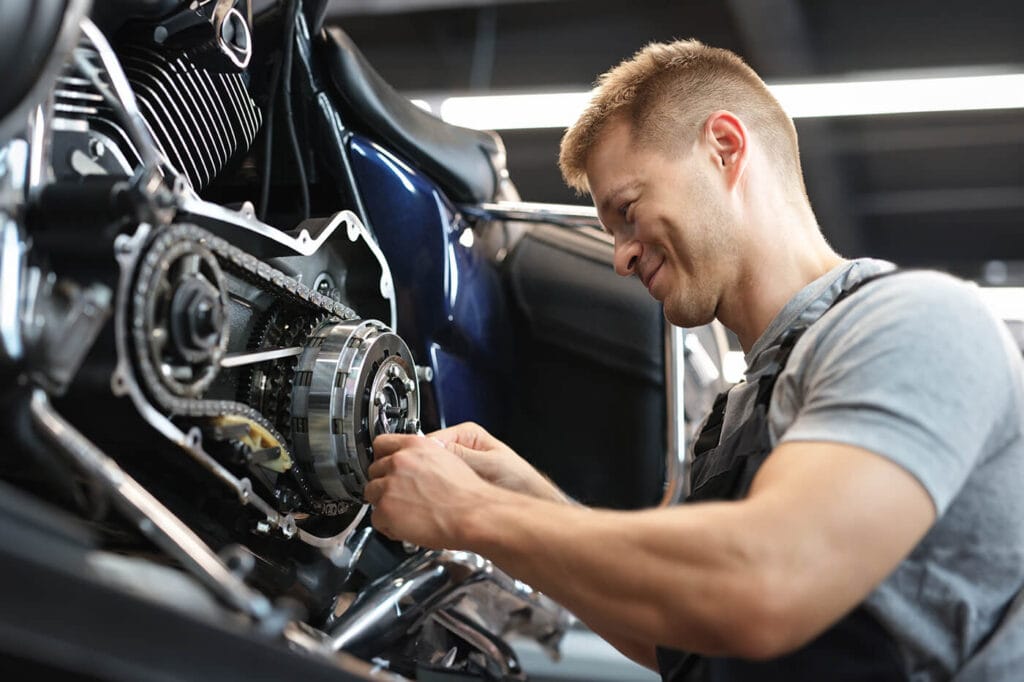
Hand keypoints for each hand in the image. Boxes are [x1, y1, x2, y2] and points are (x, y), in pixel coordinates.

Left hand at [365, 433, 504, 548]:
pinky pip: (376, 518)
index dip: (382, 457)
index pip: (381, 443)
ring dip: (385, 503)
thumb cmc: (466, 493)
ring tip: (406, 512)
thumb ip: (423, 457)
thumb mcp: (446, 459)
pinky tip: (407, 525)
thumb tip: (414, 463)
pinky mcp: (385, 509)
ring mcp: (389, 485)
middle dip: (384, 483)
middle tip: (401, 494)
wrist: (472, 514)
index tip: (384, 464)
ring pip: (372, 494)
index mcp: (414, 446)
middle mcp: (399, 462)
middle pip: (374, 470)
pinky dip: (388, 525)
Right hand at [430, 422, 571, 503]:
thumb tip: (434, 451)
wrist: (531, 500)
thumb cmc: (519, 480)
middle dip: (422, 471)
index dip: (418, 456)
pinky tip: (440, 502)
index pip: (430, 440)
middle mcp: (461, 447)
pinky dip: (436, 494)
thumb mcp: (489, 464)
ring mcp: (459, 465)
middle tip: (421, 487)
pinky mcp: (459, 483)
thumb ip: (462, 456)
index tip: (412, 469)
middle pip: (427, 457)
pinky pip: (439, 486)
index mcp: (467, 434)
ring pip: (431, 473)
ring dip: (429, 485)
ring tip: (432, 496)